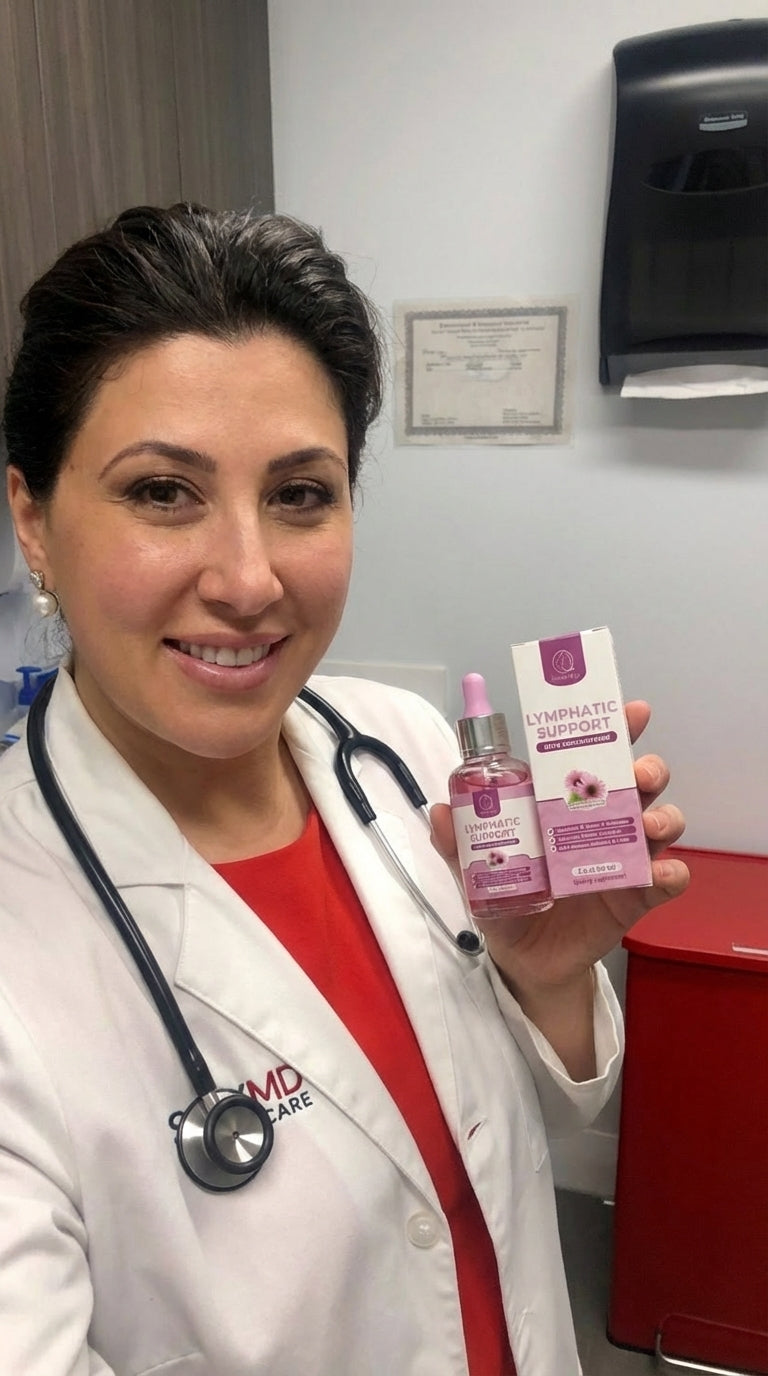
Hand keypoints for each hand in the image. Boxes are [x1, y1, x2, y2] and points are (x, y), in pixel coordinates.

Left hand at [430, 701, 688, 997]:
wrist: (524, 962)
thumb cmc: (506, 903)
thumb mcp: (476, 873)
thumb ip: (459, 843)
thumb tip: (439, 809)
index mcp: (565, 804)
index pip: (595, 757)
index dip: (617, 730)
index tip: (630, 712)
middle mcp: (602, 822)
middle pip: (639, 783)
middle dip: (647, 770)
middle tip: (638, 776)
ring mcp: (623, 858)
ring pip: (661, 822)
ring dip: (663, 817)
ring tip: (649, 826)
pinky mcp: (636, 897)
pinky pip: (666, 880)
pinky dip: (671, 873)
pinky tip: (661, 874)